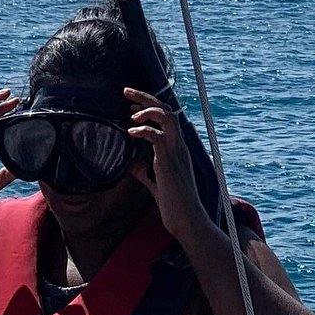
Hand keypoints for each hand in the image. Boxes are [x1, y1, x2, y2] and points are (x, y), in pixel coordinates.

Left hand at [125, 87, 217, 247]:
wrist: (188, 223)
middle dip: (145, 98)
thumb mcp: (156, 186)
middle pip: (166, 110)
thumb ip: (146, 173)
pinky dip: (144, 130)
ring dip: (147, 108)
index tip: (131, 106)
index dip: (149, 107)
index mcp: (177, 150)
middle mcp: (179, 147)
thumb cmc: (175, 208)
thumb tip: (133, 166)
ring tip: (130, 110)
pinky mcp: (168, 162)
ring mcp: (176, 153)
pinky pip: (157, 136)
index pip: (166, 118)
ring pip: (167, 116)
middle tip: (126, 92)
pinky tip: (131, 132)